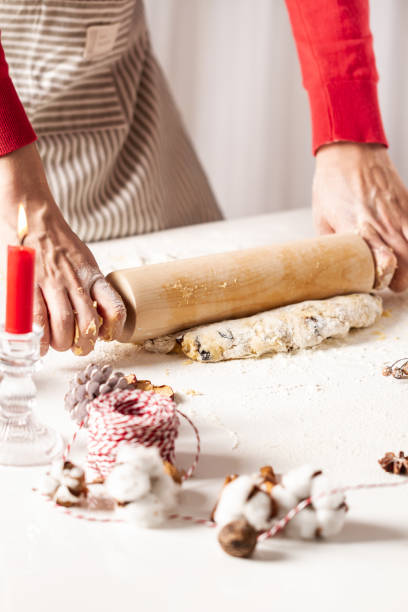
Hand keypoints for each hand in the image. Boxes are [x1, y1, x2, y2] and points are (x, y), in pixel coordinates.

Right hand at [0, 143, 125, 354]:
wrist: (33, 214)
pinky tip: (39, 344)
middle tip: (78, 347)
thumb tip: (95, 309)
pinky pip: (36, 319)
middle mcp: (75, 280)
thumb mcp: (82, 259)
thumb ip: (88, 283)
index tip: (109, 336)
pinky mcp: (29, 284)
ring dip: (62, 343)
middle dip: (85, 343)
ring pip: (64, 324)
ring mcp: (52, 283)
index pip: (113, 306)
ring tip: (58, 346)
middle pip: (88, 323)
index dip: (115, 327)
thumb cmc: (57, 240)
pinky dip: (39, 337)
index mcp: (92, 274)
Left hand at [312, 142, 407, 289]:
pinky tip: (407, 245)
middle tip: (391, 281)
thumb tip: (335, 263)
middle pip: (406, 264)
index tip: (376, 282)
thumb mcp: (322, 218)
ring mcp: (398, 215)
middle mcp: (382, 224)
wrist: (349, 150)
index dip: (382, 279)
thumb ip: (332, 244)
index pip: (383, 264)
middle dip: (401, 280)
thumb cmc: (331, 184)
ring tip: (402, 268)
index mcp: (357, 229)